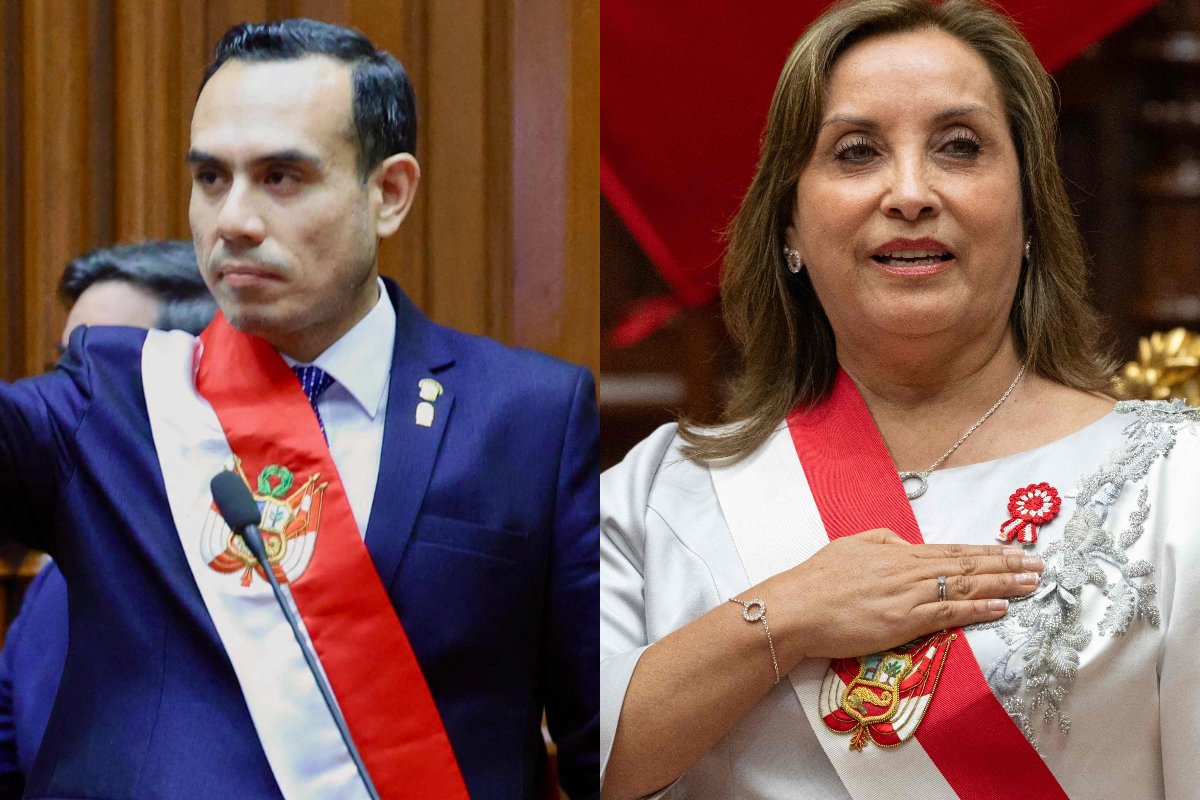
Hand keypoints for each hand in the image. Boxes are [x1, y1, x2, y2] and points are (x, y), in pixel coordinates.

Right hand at [757, 528, 1040, 664]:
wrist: (796, 608)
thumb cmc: (817, 580)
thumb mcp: (851, 546)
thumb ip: (884, 543)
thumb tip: (909, 547)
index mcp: (898, 553)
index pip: (953, 551)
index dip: (987, 551)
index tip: (1014, 551)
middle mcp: (910, 570)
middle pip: (968, 566)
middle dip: (1007, 565)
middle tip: (1040, 565)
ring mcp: (909, 596)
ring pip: (966, 587)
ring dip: (1003, 584)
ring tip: (1032, 582)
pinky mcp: (905, 620)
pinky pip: (950, 613)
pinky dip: (978, 609)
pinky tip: (1002, 607)